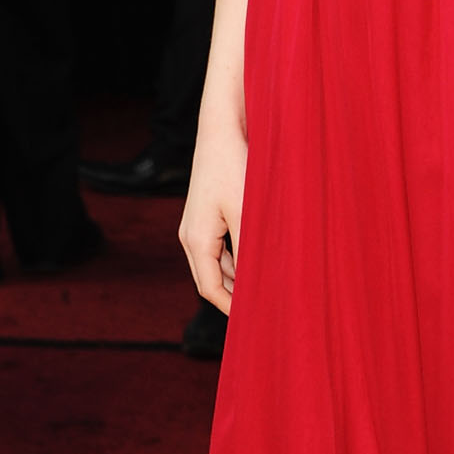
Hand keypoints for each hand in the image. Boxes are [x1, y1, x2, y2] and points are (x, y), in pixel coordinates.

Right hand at [180, 113, 244, 309]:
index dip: (230, 308)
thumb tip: (255, 283)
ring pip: (215, 265)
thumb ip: (248, 251)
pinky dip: (235, 261)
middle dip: (233, 297)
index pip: (209, 288)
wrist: (221, 132)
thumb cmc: (234, 167)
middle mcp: (190, 236)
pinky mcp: (205, 215)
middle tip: (262, 310)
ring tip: (263, 290)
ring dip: (235, 279)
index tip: (253, 321)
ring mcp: (195, 225)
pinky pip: (217, 249)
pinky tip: (257, 262)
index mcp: (196, 240)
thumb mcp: (246, 213)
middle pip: (209, 280)